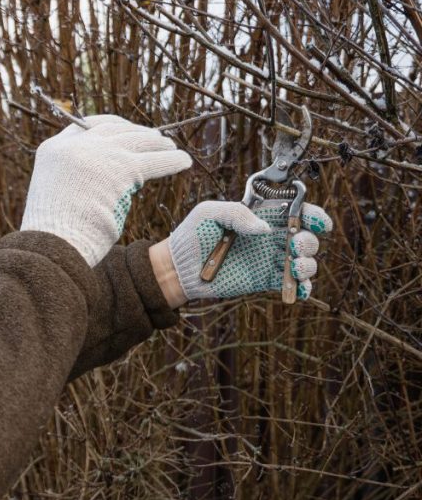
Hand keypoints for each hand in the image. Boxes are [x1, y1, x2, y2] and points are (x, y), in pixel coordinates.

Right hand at [21, 115, 191, 265]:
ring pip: (137, 139)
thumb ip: (72, 179)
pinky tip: (183, 162)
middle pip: (113, 128)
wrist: (53, 242)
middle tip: (153, 138)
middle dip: (135, 132)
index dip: (108, 126)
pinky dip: (171, 160)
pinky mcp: (122, 167)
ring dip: (157, 143)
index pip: (83, 126)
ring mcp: (98, 153)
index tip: (122, 128)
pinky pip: (155, 160)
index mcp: (51, 149)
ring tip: (171, 148)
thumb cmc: (53, 232)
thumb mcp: (53, 193)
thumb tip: (101, 181)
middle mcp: (75, 145)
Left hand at [165, 199, 332, 301]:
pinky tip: (298, 287)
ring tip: (294, 266)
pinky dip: (302, 288)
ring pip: (304, 262)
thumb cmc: (193, 235)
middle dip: (308, 241)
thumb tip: (265, 229)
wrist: (179, 267)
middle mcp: (270, 237)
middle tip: (294, 245)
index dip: (313, 215)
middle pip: (305, 237)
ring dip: (308, 264)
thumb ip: (238, 214)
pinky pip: (291, 285)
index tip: (320, 222)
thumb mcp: (210, 213)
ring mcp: (269, 260)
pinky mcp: (265, 280)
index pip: (296, 212)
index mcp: (261, 216)